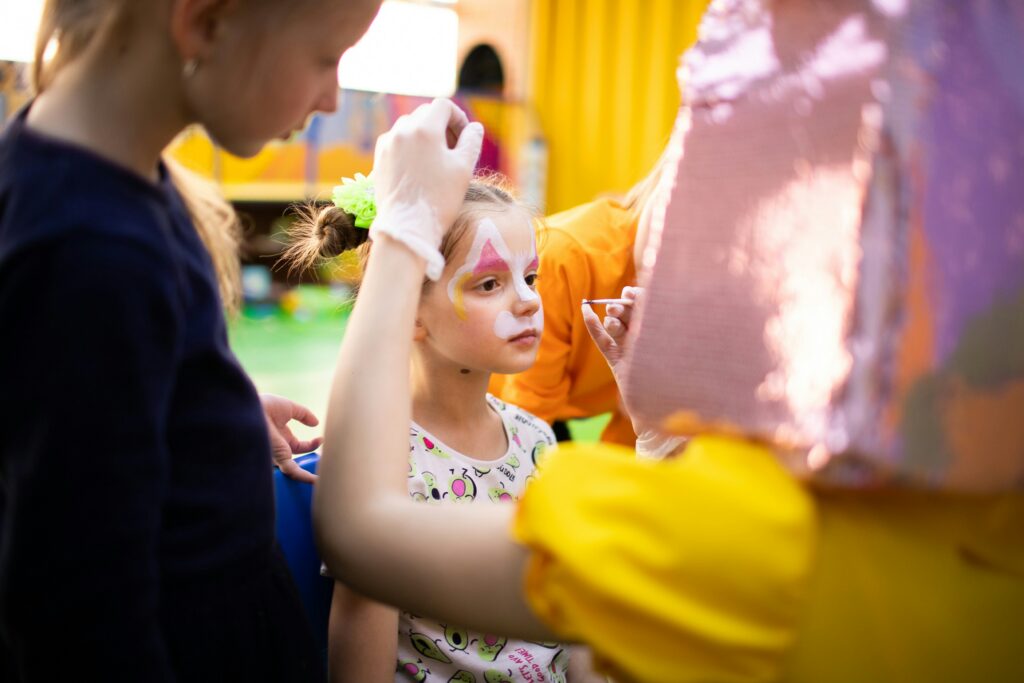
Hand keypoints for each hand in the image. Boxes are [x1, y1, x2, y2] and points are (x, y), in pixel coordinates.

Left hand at [260, 394, 321, 482]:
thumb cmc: (266, 406)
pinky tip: (316, 481)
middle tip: (325, 463)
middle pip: (296, 462)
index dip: (312, 445)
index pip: (299, 447)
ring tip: (321, 483)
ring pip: (293, 472)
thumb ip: (304, 414)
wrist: (253, 408)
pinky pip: (292, 471)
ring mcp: (278, 455)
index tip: (322, 439)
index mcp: (281, 438)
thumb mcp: (290, 408)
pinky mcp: (278, 458)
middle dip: (309, 466)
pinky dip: (304, 477)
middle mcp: (279, 449)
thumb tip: (316, 423)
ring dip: (306, 478)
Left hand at [370, 99, 483, 279]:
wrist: (407, 227)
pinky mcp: (379, 159)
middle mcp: (402, 130)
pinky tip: (418, 169)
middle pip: (425, 114)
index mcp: (424, 129)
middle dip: (442, 126)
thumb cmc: (439, 199)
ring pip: (409, 127)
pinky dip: (409, 148)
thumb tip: (474, 127)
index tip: (464, 137)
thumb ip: (471, 142)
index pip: (443, 106)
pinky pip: (396, 142)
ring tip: (435, 160)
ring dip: (424, 136)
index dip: (458, 118)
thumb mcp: (463, 168)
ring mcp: (387, 144)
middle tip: (453, 150)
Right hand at [582, 287, 684, 458]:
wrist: (665, 422)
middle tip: (621, 304)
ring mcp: (632, 351)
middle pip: (634, 315)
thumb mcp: (687, 362)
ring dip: (613, 316)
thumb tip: (697, 314)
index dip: (642, 298)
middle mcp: (649, 341)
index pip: (653, 310)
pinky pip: (604, 342)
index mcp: (668, 337)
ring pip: (619, 326)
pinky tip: (586, 310)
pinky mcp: (619, 363)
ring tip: (612, 314)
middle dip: (626, 306)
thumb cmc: (683, 393)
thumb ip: (688, 340)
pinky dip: (594, 327)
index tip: (634, 292)